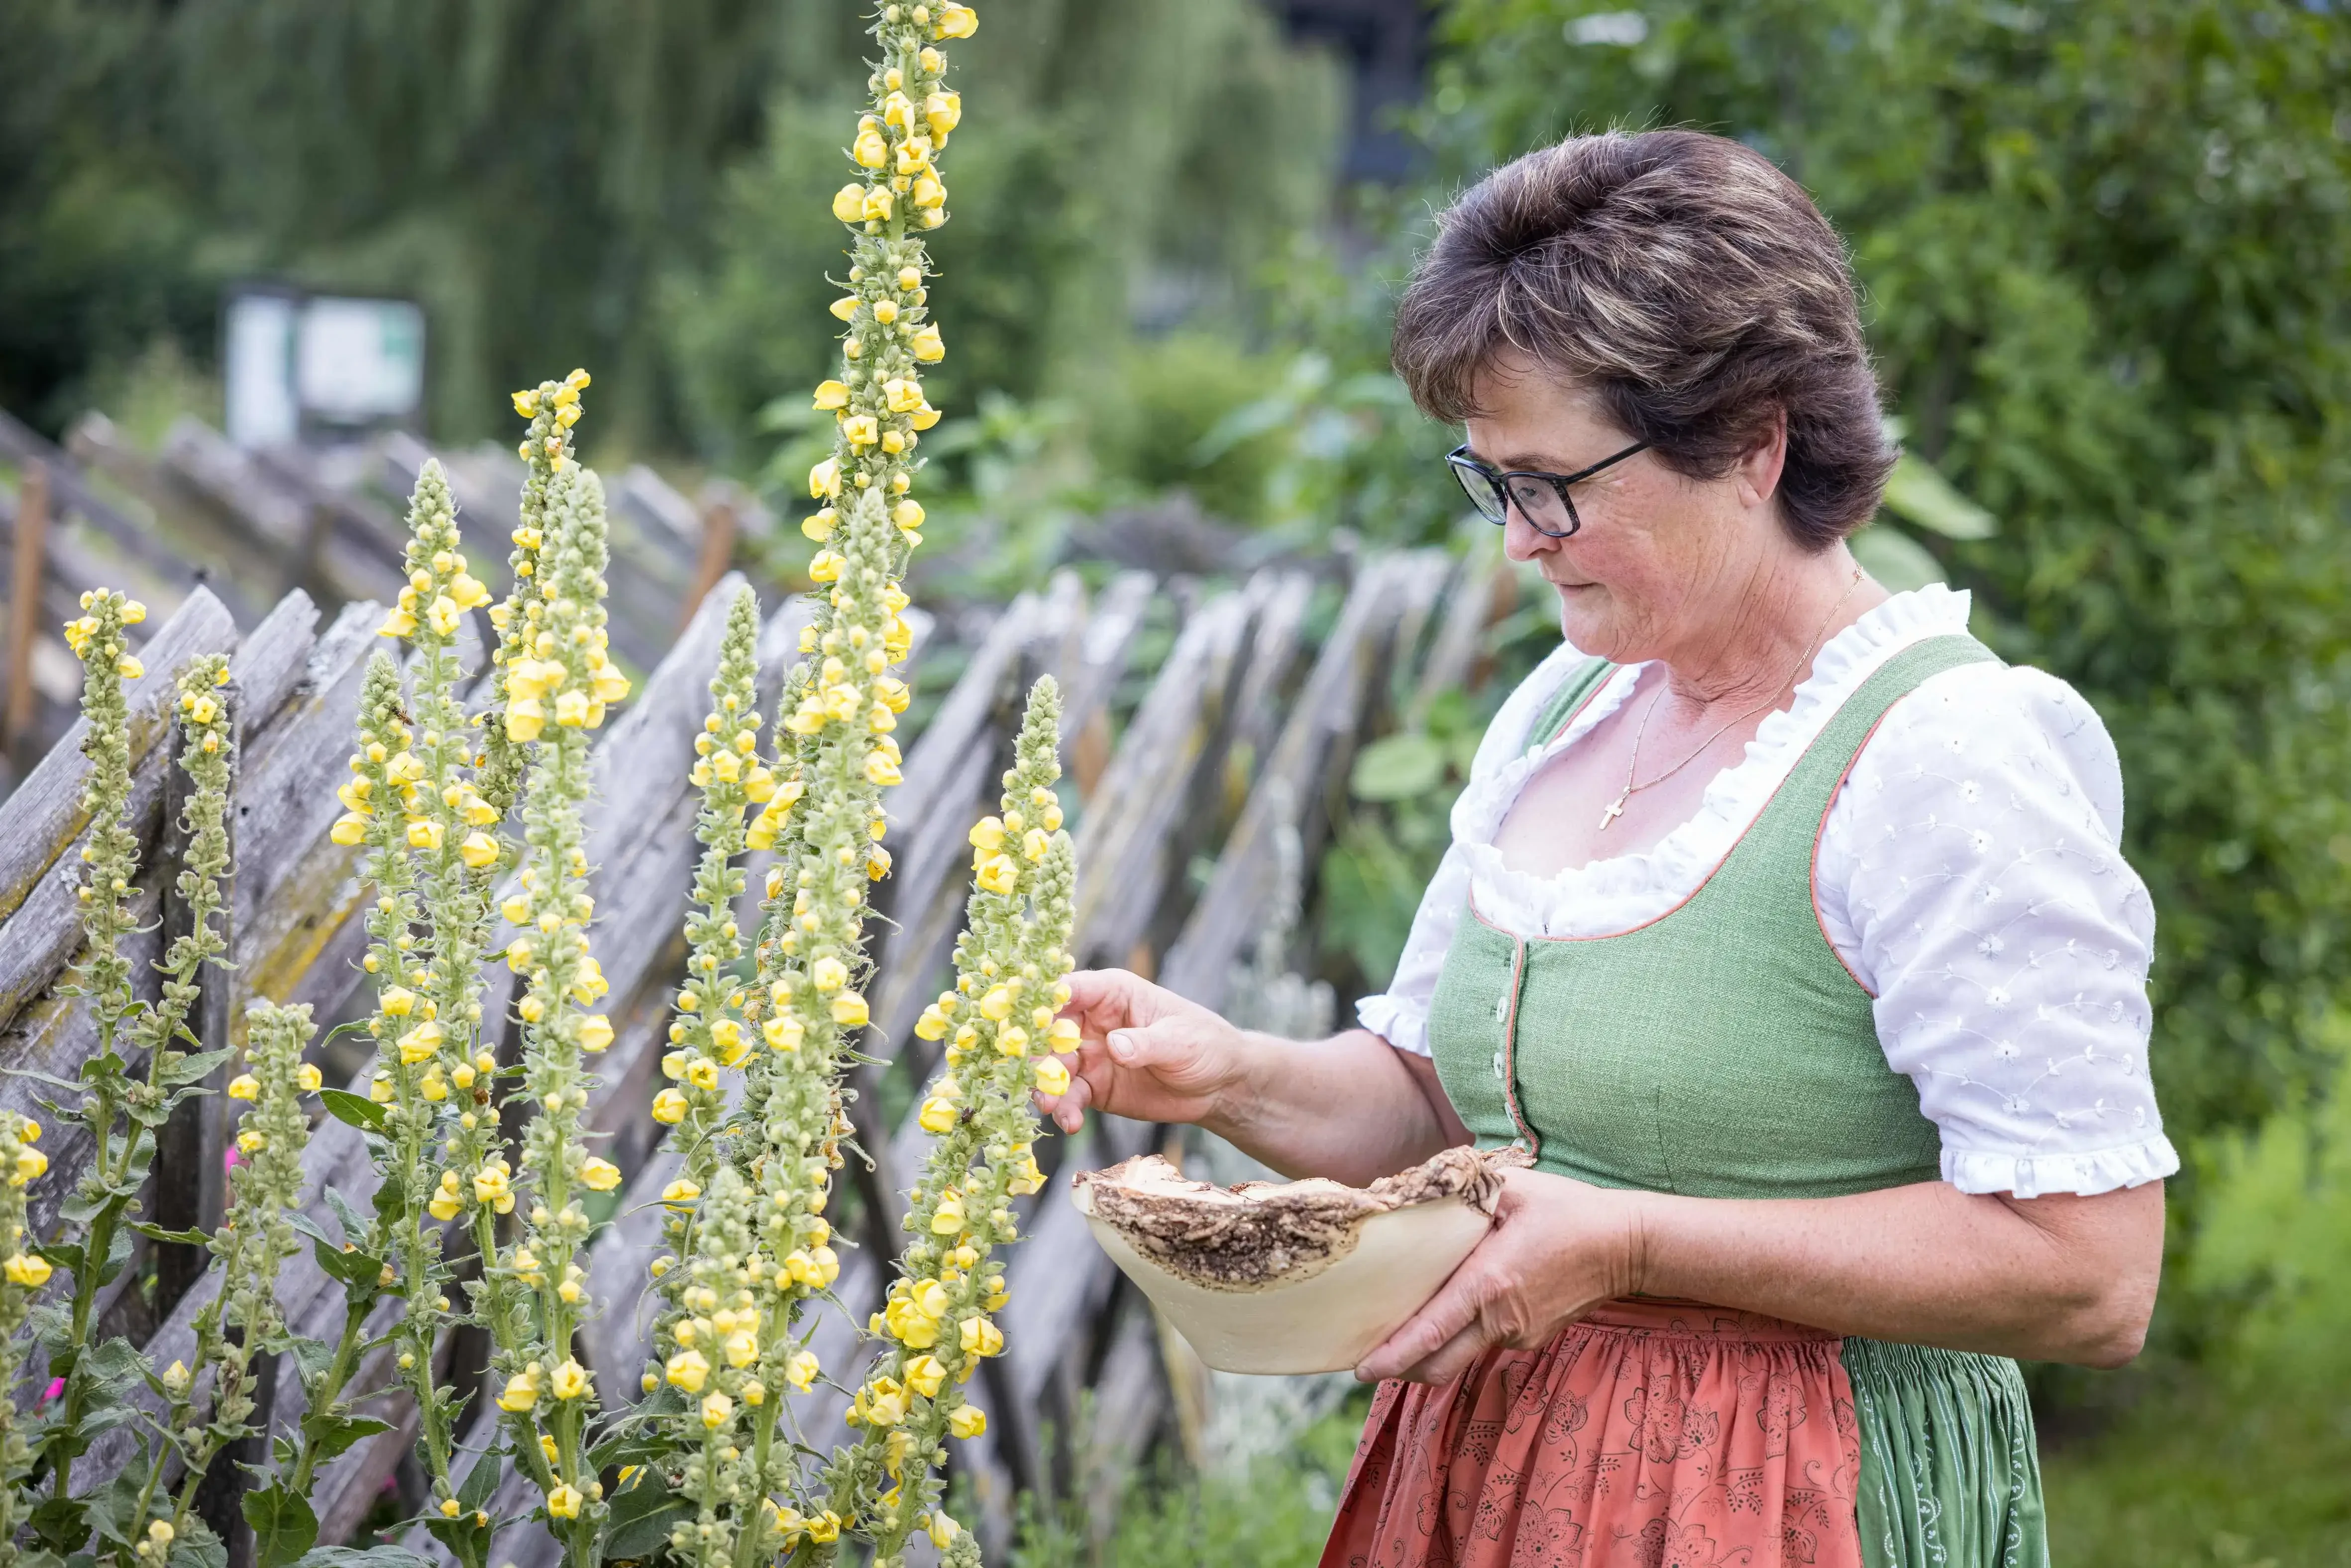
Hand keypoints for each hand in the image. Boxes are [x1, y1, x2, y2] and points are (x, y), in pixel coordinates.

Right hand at [1037, 968, 1249, 1135]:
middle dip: (1036, 1051)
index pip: (1069, 989)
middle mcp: (1092, 1021)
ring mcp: (1089, 1056)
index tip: (1024, 1019)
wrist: (1219, 1086)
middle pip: (1049, 1031)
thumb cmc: (1204, 1044)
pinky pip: (1069, 1097)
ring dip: (1046, 1085)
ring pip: (1052, 1067)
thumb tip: (1115, 1046)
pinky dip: (1065, 1110)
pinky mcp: (1093, 1088)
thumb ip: (1146, 1043)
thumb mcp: (1180, 1040)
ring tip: (1051, 1105)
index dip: (1043, 1000)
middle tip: (1033, 1074)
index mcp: (1112, 993)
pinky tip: (1070, 1123)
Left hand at [1354, 1168, 1646, 1385]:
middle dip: (1400, 1368)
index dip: (1392, 1354)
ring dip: (1429, 1351)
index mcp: (1490, 1283)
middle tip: (1366, 1359)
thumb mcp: (1514, 1187)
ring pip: (1460, 1355)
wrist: (1626, 1245)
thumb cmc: (1568, 1210)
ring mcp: (1518, 1335)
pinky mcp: (1531, 1337)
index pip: (1430, 1331)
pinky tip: (1451, 1309)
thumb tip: (1420, 1190)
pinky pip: (1485, 1342)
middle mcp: (1501, 1320)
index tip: (1361, 1369)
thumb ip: (1464, 1191)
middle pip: (1438, 1364)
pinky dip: (1460, 1335)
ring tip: (1400, 1330)